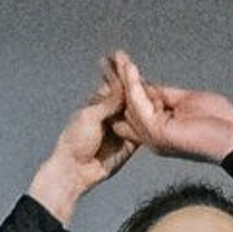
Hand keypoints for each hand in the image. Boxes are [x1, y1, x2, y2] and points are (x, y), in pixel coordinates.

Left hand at [27, 62, 138, 222]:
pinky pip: (142, 131)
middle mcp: (111, 114)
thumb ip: (109, 102)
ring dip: (145, 103)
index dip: (121, 74)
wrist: (77, 171)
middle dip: (136, 86)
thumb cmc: (75, 141)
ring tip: (154, 91)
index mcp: (98, 103)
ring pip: (137, 113)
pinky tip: (157, 113)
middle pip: (128, 97)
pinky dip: (148, 123)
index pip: (114, 85)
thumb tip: (123, 86)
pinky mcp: (130, 143)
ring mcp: (122, 128)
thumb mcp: (90, 116)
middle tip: (144, 74)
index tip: (127, 60)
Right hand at [109, 50, 232, 161]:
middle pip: (127, 106)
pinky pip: (140, 104)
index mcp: (159, 131)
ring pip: (132, 103)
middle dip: (118, 80)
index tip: (116, 65)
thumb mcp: (186, 100)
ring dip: (125, 78)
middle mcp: (152, 137)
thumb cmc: (218, 122)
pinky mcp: (158, 133)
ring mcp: (154, 136)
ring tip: (119, 57)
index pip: (134, 108)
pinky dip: (135, 85)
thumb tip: (147, 84)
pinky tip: (131, 69)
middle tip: (109, 57)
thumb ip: (164, 94)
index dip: (125, 87)